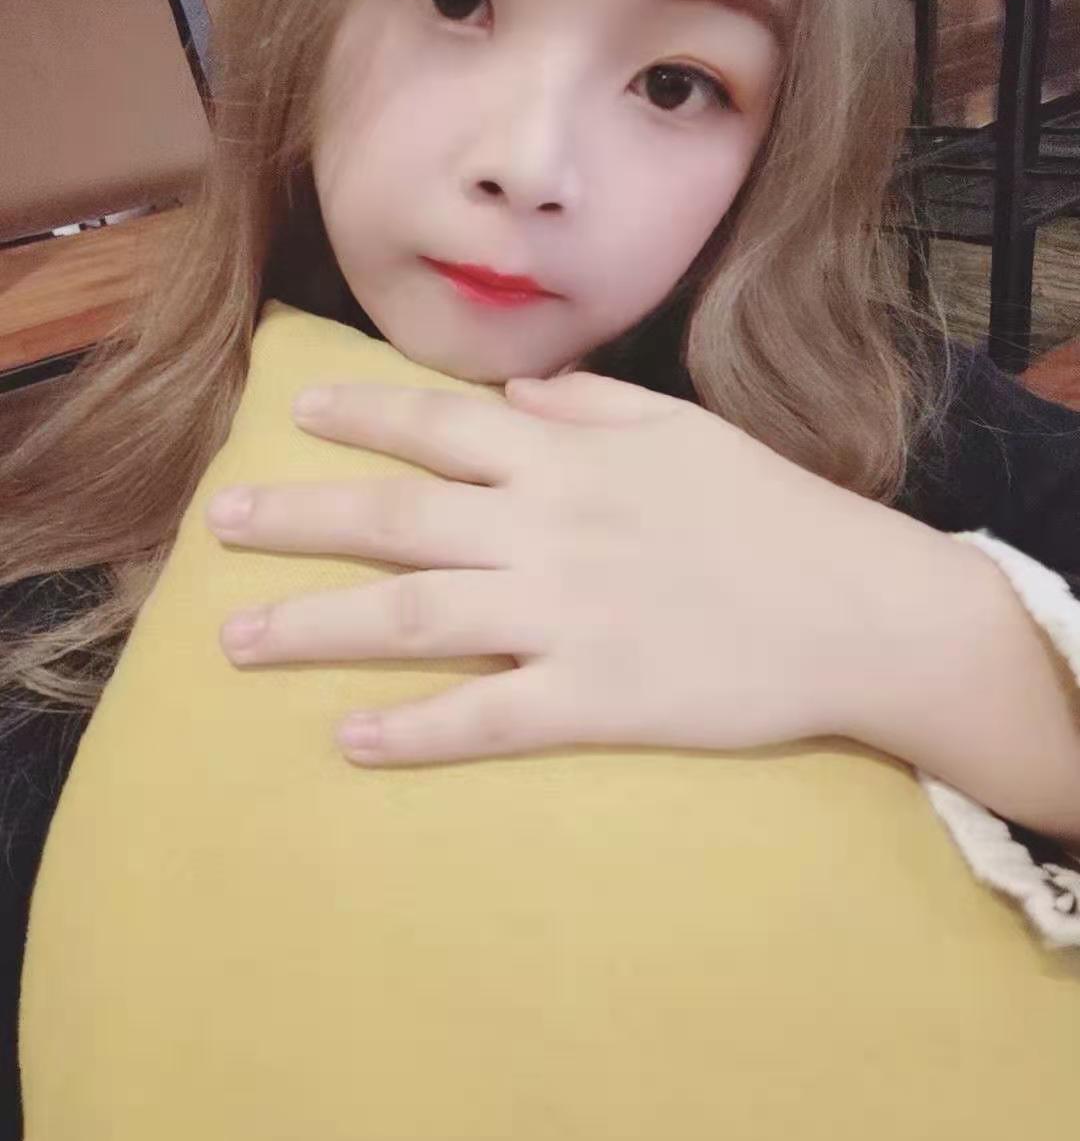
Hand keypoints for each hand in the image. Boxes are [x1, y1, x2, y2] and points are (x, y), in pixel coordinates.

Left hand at [207, 372, 902, 766]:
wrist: (860, 609)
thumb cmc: (774, 513)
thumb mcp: (687, 430)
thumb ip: (594, 405)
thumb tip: (517, 400)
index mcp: (570, 462)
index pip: (438, 427)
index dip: (361, 414)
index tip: (294, 409)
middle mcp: (549, 531)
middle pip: (395, 521)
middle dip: (298, 519)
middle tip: (219, 523)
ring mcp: (567, 618)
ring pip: (414, 618)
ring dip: (316, 628)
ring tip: (237, 641)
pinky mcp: (595, 699)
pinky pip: (486, 716)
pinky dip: (416, 729)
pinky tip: (351, 740)